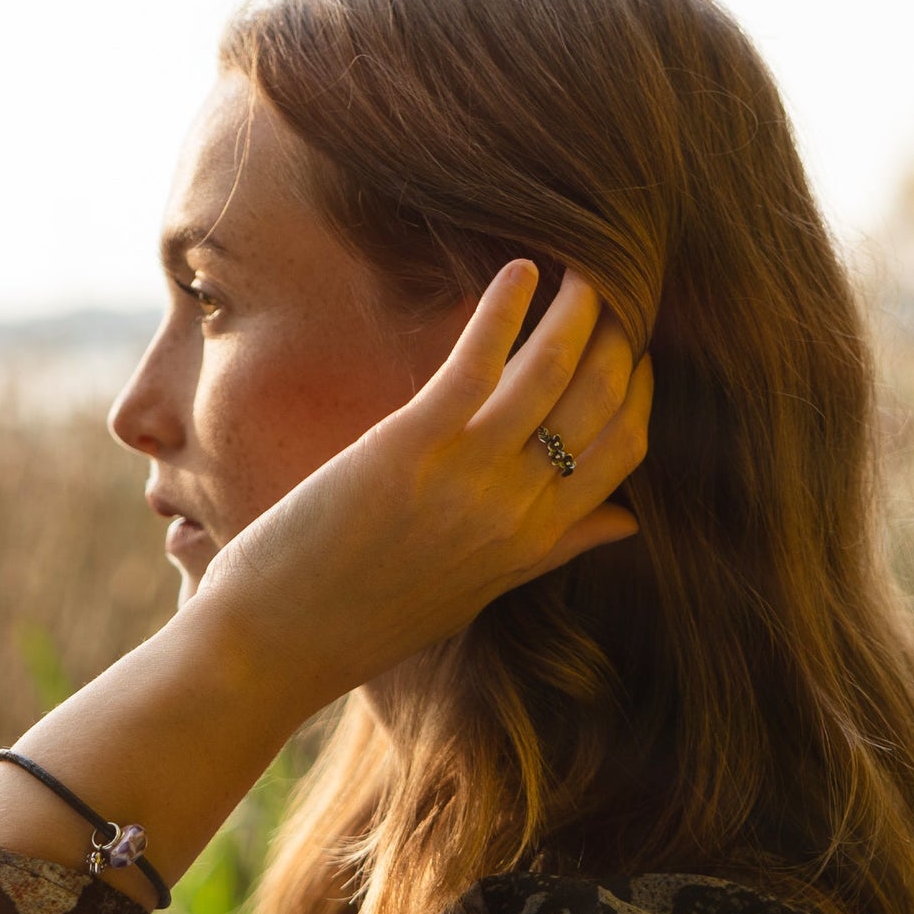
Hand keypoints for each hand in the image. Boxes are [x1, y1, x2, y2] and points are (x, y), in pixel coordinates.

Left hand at [186, 261, 651, 716]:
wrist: (275, 644)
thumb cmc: (364, 620)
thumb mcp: (476, 592)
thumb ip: (551, 548)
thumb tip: (627, 523)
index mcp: (531, 543)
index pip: (621, 452)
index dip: (638, 391)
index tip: (635, 349)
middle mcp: (513, 509)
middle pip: (598, 405)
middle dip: (618, 340)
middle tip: (616, 291)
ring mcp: (465, 477)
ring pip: (551, 374)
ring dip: (577, 311)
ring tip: (585, 269)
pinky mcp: (407, 446)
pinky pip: (476, 363)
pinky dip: (504, 309)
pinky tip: (520, 270)